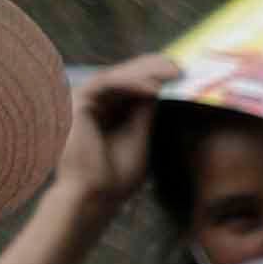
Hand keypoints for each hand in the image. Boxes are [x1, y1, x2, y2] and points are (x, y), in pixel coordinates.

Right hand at [46, 58, 173, 214]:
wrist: (95, 196)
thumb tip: (159, 87)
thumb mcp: (139, 138)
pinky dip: (132, 84)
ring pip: (118, 76)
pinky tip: (154, 89)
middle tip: (181, 67)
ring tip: (174, 73)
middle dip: (154, 68)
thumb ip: (144, 113)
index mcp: (107, 111)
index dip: (156, 78)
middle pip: (125, 76)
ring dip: (147, 72)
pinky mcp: (78, 101)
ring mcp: (84, 100)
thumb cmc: (115, 176)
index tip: (184, 76)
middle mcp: (94, 102)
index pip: (132, 86)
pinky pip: (108, 84)